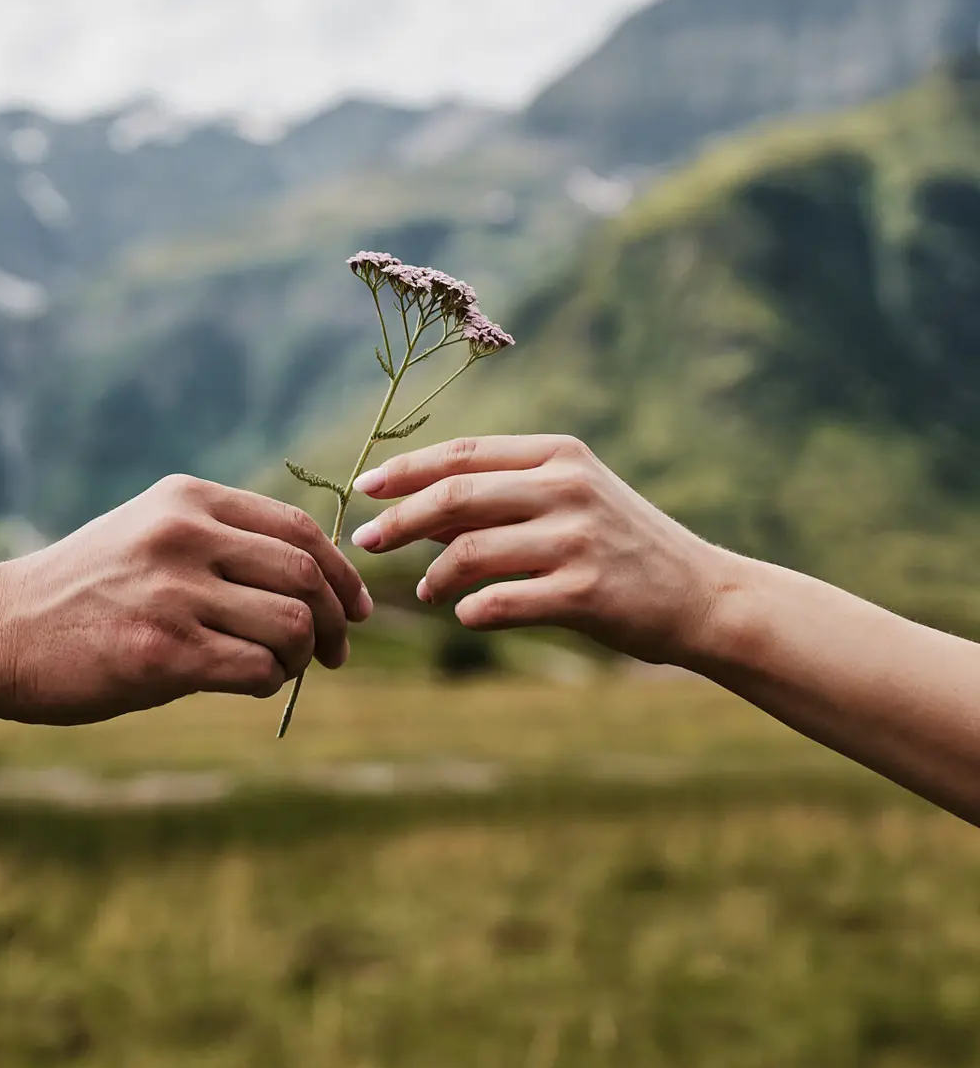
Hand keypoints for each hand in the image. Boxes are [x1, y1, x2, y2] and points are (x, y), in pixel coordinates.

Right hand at [0, 475, 371, 724]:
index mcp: (188, 500)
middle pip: (306, 574)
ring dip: (301, 656)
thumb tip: (314, 581)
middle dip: (337, 619)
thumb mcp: (149, 536)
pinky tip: (247, 683)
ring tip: (279, 669)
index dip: (342, 572)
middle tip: (335, 652)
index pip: (299, 528)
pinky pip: (259, 668)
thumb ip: (222, 543)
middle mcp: (185, 535)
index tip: (356, 608)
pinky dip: (270, 682)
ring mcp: (175, 592)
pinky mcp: (164, 652)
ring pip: (292, 624)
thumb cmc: (82, 591)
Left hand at [350, 435, 726, 664]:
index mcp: (559, 454)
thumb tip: (420, 511)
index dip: (405, 470)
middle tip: (366, 541)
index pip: (463, 454)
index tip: (364, 488)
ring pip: (469, 551)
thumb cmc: (624, 547)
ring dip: (434, 574)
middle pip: (455, 495)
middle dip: (399, 519)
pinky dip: (470, 610)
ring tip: (426, 590)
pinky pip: (499, 603)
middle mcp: (567, 487)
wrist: (704, 595)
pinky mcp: (585, 593)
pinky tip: (466, 613)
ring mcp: (577, 539)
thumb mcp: (571, 501)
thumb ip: (502, 499)